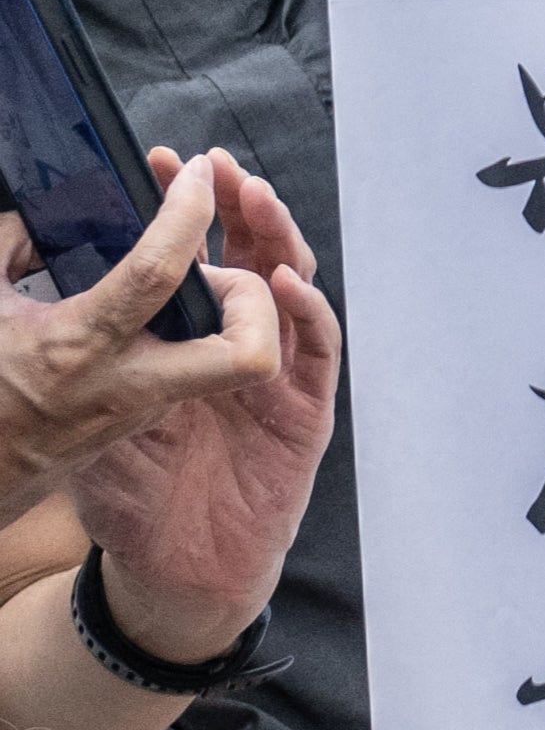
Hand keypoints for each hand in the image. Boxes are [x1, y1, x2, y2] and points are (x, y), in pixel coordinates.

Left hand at [55, 154, 337, 654]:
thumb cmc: (133, 494)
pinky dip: (309, 315)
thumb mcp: (88, 406)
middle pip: (250, 256)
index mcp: (186, 339)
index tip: (157, 161)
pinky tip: (285, 284)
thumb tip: (40, 284)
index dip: (181, 207)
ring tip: (254, 202)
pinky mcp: (304, 412)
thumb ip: (85, 353)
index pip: (192, 253)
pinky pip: (319, 354)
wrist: (176, 568)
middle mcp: (237, 346)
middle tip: (217, 167)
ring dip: (278, 242)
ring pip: (292, 291)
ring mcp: (277, 376)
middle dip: (238, 206)